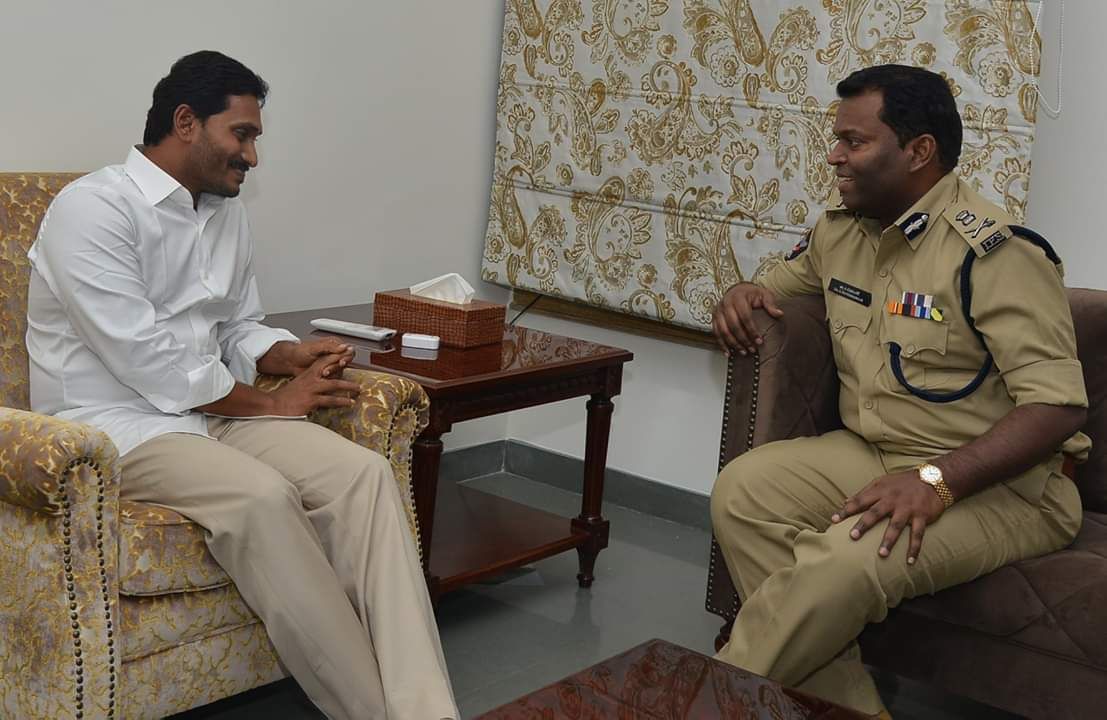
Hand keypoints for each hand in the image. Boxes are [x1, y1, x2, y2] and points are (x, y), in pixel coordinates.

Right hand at [269, 353, 361, 415]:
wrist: (273, 406)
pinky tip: (349, 402)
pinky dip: (341, 401)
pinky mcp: (311, 401)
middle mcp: (310, 379)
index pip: (323, 361)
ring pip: (334, 385)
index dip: (335, 357)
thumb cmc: (286, 397)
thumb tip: (322, 382)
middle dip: (345, 368)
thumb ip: (311, 382)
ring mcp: (311, 389)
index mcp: (307, 374)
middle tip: (356, 367)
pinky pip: (330, 400)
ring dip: (348, 387)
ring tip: (358, 389)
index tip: (346, 354)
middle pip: (331, 369)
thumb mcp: (299, 385)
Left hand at [287, 338, 353, 376]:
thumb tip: (344, 346)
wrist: (291, 362)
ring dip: (332, 373)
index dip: (347, 357)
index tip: (341, 362)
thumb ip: (330, 346)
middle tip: (328, 370)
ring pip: (341, 370)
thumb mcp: (314, 347)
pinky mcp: (329, 373)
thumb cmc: (300, 352)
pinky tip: (322, 377)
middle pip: (346, 361)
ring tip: (323, 373)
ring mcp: (332, 364)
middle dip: (336, 366)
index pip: (348, 351)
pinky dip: (330, 378)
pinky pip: (335, 377)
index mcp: (334, 344)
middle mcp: (335, 354)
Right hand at [712, 282, 783, 355]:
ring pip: (723, 331)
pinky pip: (716, 332)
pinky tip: (728, 352)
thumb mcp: (764, 294)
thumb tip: (779, 314)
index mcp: (738, 297)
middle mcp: (725, 303)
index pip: (745, 316)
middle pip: (733, 325)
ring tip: (743, 352)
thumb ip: (770, 304)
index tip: (759, 341)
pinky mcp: (714, 317)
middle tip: (752, 349)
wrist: (737, 289)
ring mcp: (718, 311)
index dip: (752, 330)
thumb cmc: (751, 293)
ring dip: (733, 344)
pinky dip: (721, 344)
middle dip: (743, 339)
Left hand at [831, 470, 945, 564]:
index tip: (833, 520)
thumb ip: (863, 492)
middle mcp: (892, 500)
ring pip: (896, 526)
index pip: (859, 500)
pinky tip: (910, 561)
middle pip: (875, 513)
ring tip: (881, 555)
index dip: (846, 510)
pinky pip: (918, 534)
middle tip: (853, 536)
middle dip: (864, 525)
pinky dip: (915, 548)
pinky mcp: (922, 516)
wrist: (934, 478)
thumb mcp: (881, 481)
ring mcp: (907, 509)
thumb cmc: (902, 482)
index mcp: (880, 491)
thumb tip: (844, 502)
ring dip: (889, 541)